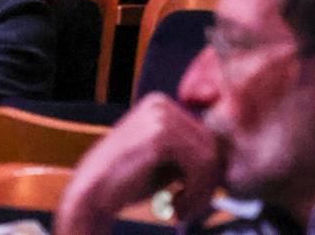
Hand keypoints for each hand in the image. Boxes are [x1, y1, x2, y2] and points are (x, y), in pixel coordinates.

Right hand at [54, 94, 224, 234]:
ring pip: (209, 155)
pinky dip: (195, 192)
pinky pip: (200, 163)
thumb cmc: (124, 186)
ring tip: (181, 211)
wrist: (87, 200)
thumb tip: (227, 159)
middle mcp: (161, 104)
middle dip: (207, 182)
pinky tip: (174, 208)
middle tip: (188, 209)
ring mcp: (160, 116)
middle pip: (211, 142)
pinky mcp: (160, 134)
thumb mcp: (164, 162)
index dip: (207, 170)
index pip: (205, 135)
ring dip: (201, 191)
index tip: (192, 197)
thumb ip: (191, 154)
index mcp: (162, 106)